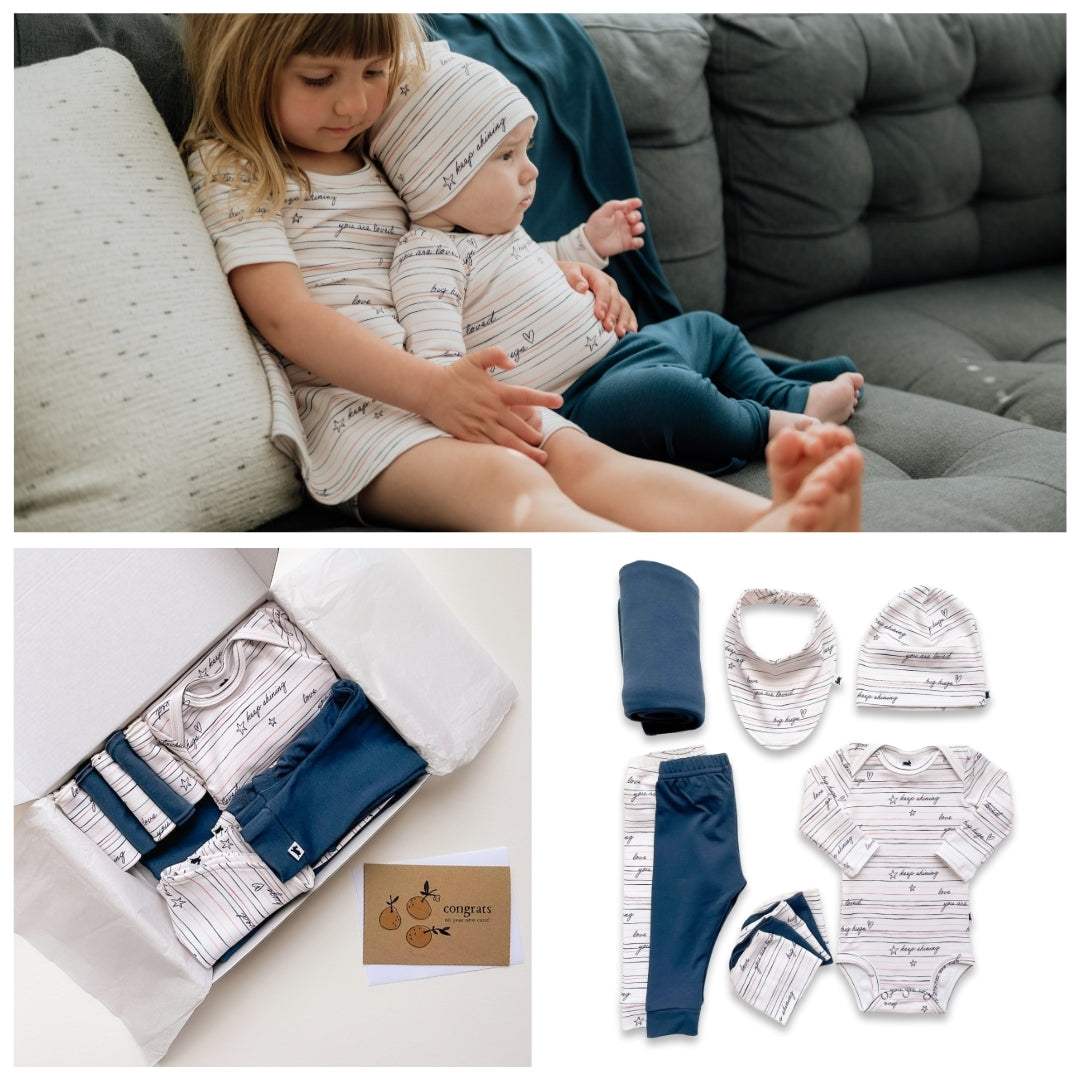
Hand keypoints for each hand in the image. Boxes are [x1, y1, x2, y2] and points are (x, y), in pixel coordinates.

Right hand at [419, 348, 562, 463]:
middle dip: (536, 436)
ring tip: (541, 459)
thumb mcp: (476, 358)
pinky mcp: (469, 436)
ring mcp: (481, 425)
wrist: (430, 390)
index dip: (544, 398)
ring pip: (508, 442)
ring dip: (526, 452)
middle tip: (545, 442)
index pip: (526, 395)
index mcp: (496, 391)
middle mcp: (491, 410)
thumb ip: (496, 355)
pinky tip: (514, 462)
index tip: (560, 401)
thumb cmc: (455, 374)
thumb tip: (513, 363)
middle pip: (521, 427)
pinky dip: (504, 456)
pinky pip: (490, 448)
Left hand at [559, 261, 638, 336]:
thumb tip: (582, 287)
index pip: (603, 289)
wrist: (572, 278)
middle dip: (613, 315)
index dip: (603, 302)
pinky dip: (630, 323)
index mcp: (599, 277)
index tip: (599, 315)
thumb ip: (574, 278)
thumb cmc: (568, 277)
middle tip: (608, 328)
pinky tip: (630, 333)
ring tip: (620, 333)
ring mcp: (616, 297)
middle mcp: (610, 287)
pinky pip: (628, 314)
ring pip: (624, 308)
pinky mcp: (618, 306)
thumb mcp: (568, 273)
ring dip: (624, 321)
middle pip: (615, 300)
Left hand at [583, 198, 645, 257]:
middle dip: (636, 216)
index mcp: (619, 212)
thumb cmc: (596, 226)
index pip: (630, 206)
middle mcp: (625, 221)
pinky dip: (639, 242)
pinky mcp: (628, 244)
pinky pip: (638, 242)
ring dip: (640, 227)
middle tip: (630, 218)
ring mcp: (627, 232)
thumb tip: (626, 203)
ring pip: (640, 228)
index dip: (635, 203)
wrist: (591, 243)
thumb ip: (614, 205)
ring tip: (634, 229)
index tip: (637, 202)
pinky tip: (633, 241)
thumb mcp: (602, 212)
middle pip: (637, 216)